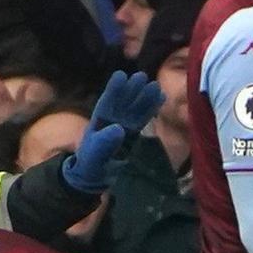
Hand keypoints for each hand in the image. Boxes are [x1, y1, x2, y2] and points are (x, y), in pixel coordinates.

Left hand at [64, 71, 163, 192]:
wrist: (96, 176)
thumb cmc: (91, 164)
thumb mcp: (95, 155)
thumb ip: (104, 143)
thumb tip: (119, 128)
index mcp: (99, 121)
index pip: (107, 103)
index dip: (113, 90)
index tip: (121, 76)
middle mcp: (112, 119)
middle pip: (123, 102)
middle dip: (132, 89)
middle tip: (142, 76)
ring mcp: (124, 125)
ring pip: (135, 108)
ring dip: (145, 97)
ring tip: (156, 86)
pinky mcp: (133, 133)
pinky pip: (143, 118)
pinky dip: (151, 109)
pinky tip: (161, 98)